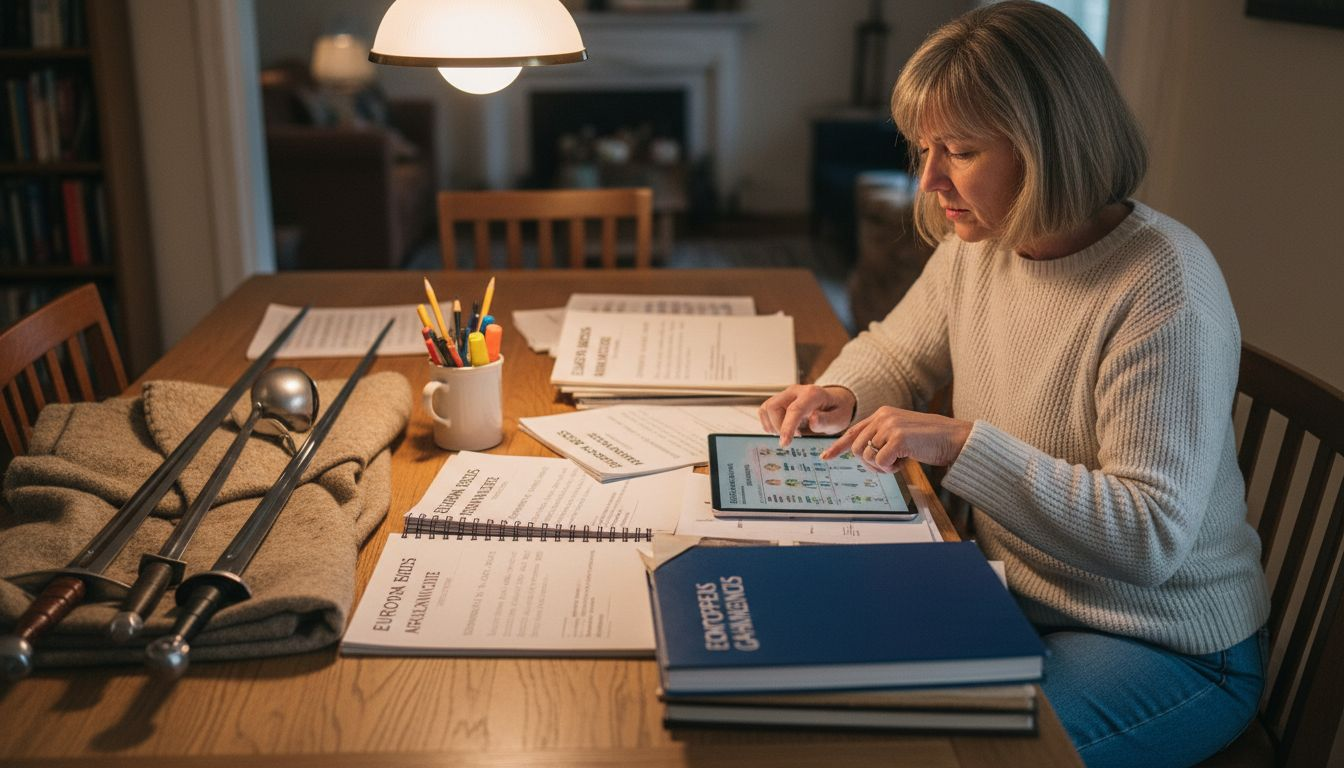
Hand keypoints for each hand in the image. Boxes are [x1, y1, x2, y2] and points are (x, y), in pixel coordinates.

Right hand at [758, 385, 856, 445]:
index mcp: (812, 394)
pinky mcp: (779, 399)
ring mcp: (786, 394)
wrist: (835, 401)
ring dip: (773, 425)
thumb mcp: (839, 418)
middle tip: (796, 436)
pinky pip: (765, 410)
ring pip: (766, 408)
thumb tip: (813, 420)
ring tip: (790, 432)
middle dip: (779, 427)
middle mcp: (796, 391)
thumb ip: (826, 420)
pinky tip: (783, 428)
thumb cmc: (837, 410)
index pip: (794, 409)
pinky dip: (770, 423)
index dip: (787, 427)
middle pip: (773, 407)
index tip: (784, 443)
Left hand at [821, 406, 972, 470]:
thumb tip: (862, 453)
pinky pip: (881, 462)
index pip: (853, 431)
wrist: (953, 438)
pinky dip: (891, 468)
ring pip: (867, 456)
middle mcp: (883, 417)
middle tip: (888, 466)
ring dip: (881, 467)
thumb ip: (882, 439)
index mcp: (882, 414)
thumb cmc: (928, 440)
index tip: (826, 457)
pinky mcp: (898, 438)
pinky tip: (904, 462)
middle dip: (869, 464)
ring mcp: (890, 426)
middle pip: (857, 448)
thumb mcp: (900, 435)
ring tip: (898, 462)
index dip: (838, 446)